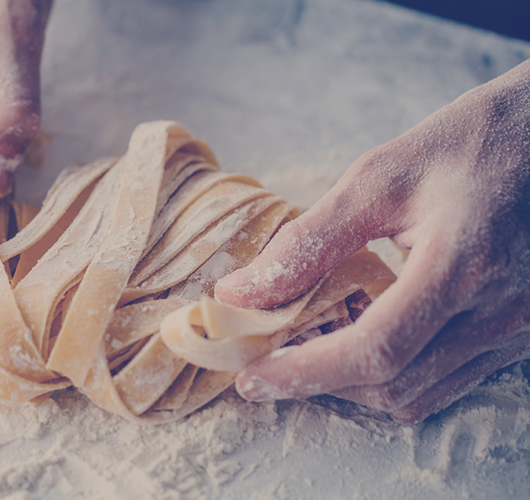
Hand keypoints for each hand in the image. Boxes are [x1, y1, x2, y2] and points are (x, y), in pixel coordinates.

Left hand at [215, 60, 529, 423]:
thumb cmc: (468, 144)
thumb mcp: (378, 177)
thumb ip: (307, 241)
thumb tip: (238, 293)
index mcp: (463, 265)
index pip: (374, 350)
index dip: (305, 373)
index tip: (251, 379)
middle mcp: (500, 312)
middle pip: (393, 386)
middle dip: (321, 382)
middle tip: (271, 356)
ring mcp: (518, 331)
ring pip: (418, 395)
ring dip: (353, 383)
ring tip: (312, 342)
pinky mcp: (520, 335)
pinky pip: (445, 382)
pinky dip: (392, 374)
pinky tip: (361, 335)